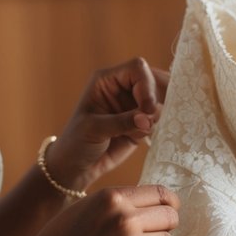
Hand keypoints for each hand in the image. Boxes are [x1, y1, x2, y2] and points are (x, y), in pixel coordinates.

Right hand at [18, 185, 179, 235]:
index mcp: (113, 197)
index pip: (161, 194)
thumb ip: (119, 201)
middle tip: (152, 232)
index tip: (169, 209)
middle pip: (170, 217)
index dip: (169, 203)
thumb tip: (154, 203)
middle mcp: (124, 218)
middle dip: (165, 225)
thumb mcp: (88, 205)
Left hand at [42, 57, 169, 191]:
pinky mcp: (141, 122)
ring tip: (136, 133)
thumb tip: (147, 118)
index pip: (137, 69)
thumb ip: (122, 121)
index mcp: (107, 80)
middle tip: (151, 120)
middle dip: (156, 100)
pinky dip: (155, 128)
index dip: (147, 85)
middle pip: (153, 81)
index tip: (147, 109)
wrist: (77, 167)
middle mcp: (123, 88)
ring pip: (159, 102)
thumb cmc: (76, 142)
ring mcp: (133, 105)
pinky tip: (137, 138)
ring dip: (155, 117)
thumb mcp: (94, 129)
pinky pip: (158, 119)